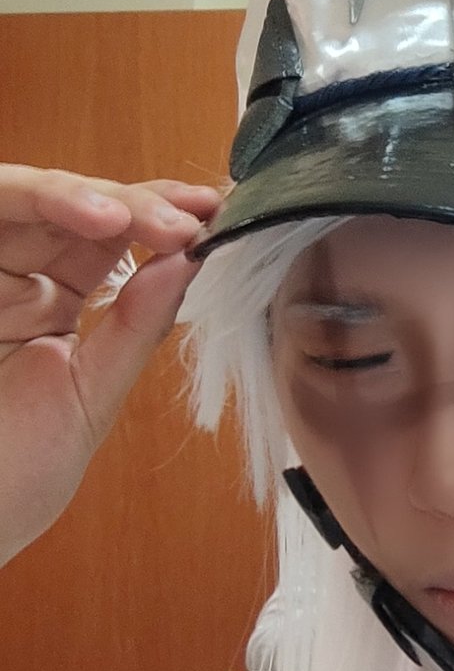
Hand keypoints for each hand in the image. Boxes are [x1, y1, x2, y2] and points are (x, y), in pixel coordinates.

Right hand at [0, 165, 220, 565]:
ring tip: (141, 219)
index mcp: (51, 303)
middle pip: (75, 207)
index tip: (216, 218)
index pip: (110, 240)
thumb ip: (134, 328)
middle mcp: (11, 276)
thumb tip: (188, 262)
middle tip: (187, 219)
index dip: (161, 220)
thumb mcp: (89, 397)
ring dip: (88, 196)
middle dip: (137, 205)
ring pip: (27, 196)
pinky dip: (39, 199)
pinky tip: (94, 218)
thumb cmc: (12, 474)